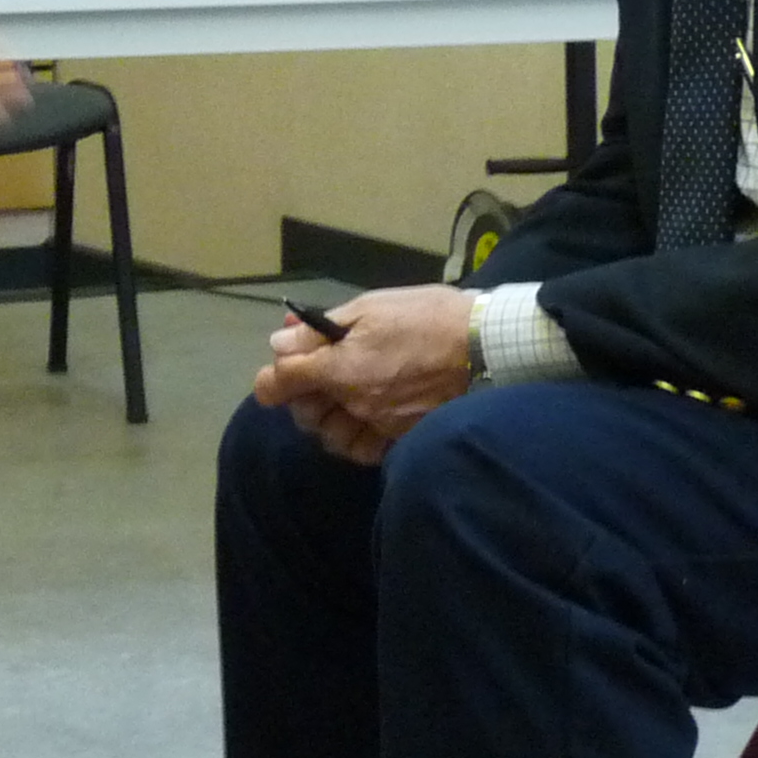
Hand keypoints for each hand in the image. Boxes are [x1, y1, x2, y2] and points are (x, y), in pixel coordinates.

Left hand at [255, 283, 475, 460]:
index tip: (274, 376)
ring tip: (343, 397)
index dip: (271, 379)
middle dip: (303, 397)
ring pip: (334, 439)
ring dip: (330, 421)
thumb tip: (280, 342)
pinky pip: (368, 451)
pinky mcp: (405, 438)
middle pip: (306, 415)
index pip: (282, 382)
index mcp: (341, 368)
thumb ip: (321, 329)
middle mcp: (356, 404)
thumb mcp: (370, 306)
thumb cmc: (427, 316)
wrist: (487, 345)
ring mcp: (381, 425)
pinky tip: (366, 417)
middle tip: (318, 375)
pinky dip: (360, 439)